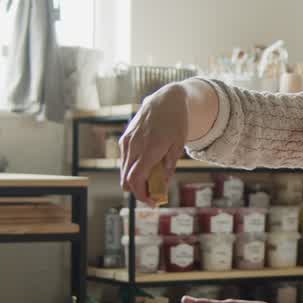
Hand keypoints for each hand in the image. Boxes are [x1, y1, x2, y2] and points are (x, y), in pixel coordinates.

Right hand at [120, 85, 189, 203]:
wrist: (166, 100)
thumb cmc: (176, 122)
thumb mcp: (178, 145)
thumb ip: (169, 166)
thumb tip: (162, 185)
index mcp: (150, 148)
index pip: (136, 179)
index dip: (142, 194)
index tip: (152, 202)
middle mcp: (134, 146)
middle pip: (127, 179)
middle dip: (138, 192)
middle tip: (153, 196)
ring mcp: (127, 142)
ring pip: (124, 171)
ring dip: (135, 181)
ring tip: (152, 181)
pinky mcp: (125, 139)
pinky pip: (125, 161)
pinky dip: (132, 170)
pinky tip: (146, 168)